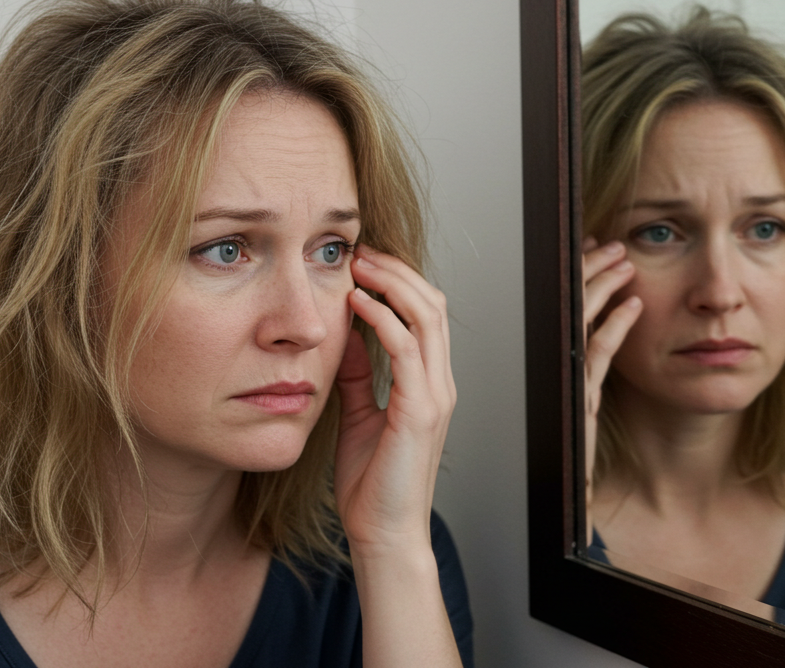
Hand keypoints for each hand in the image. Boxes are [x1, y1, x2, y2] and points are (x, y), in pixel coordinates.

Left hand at [334, 245, 455, 557]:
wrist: (383, 534)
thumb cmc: (371, 484)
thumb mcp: (358, 416)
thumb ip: (357, 376)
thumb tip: (345, 335)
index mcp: (429, 384)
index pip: (425, 314)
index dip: (398, 281)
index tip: (362, 262)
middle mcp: (440, 383)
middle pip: (433, 303)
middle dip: (397, 270)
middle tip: (360, 251)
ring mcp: (436, 395)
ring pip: (427, 316)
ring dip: (391, 283)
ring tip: (358, 264)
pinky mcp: (421, 411)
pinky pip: (406, 348)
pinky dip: (382, 318)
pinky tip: (356, 304)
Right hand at [582, 237, 642, 515]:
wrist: (562, 499)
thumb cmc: (571, 456)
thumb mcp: (581, 403)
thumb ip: (587, 367)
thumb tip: (600, 330)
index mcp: (559, 364)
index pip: (567, 307)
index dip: (580, 276)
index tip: (592, 249)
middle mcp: (561, 369)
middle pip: (572, 306)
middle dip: (591, 270)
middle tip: (609, 244)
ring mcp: (571, 382)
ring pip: (583, 322)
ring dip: (604, 287)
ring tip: (623, 262)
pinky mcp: (583, 400)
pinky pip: (599, 354)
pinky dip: (616, 325)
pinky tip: (633, 306)